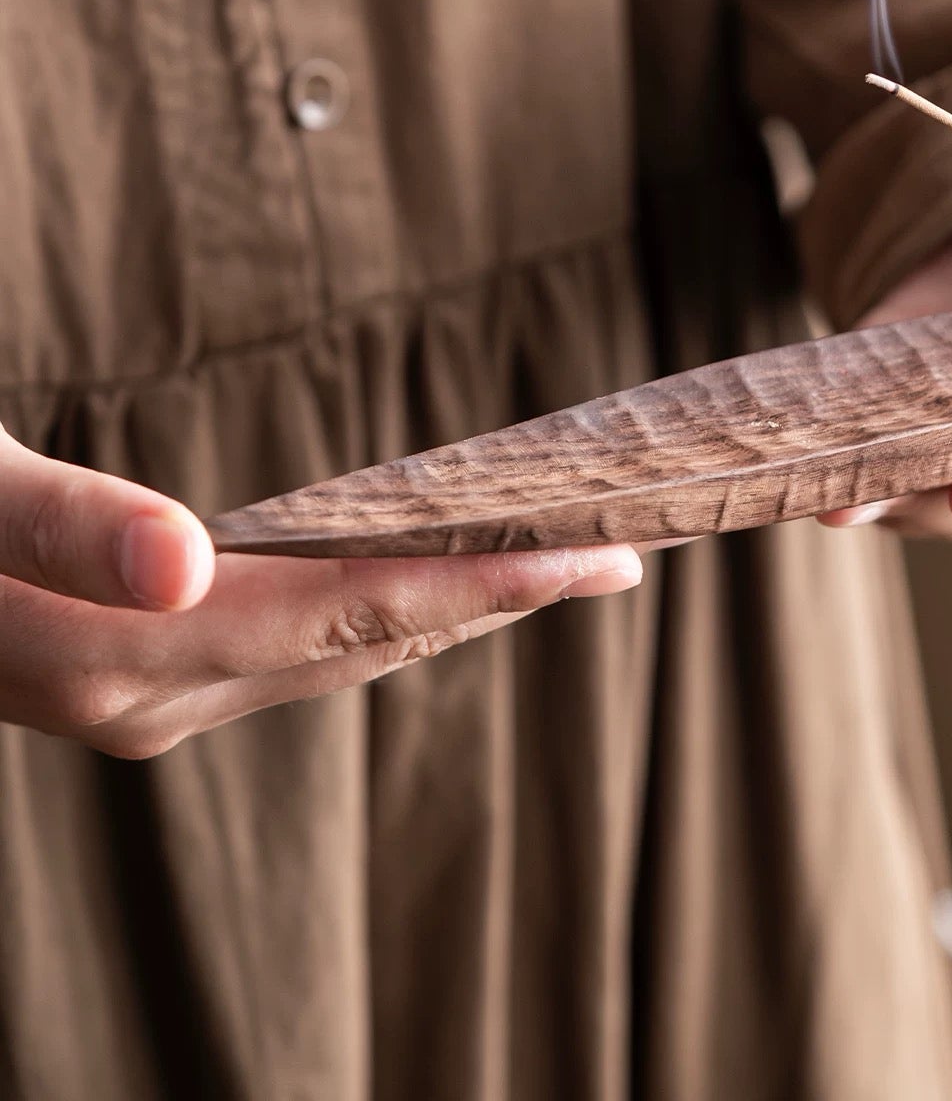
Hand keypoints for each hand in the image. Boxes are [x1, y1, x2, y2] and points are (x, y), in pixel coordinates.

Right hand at [0, 427, 642, 755]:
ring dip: (451, 609)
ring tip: (550, 563)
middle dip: (501, 601)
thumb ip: (60, 527)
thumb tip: (183, 562)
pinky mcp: (141, 675)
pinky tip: (423, 577)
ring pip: (344, 655)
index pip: (357, 615)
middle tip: (618, 552)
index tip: (603, 558)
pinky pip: (301, 648)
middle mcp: (153, 696)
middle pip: (374, 644)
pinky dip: (380, 609)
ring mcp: (150, 698)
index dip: (487, 587)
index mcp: (124, 654)